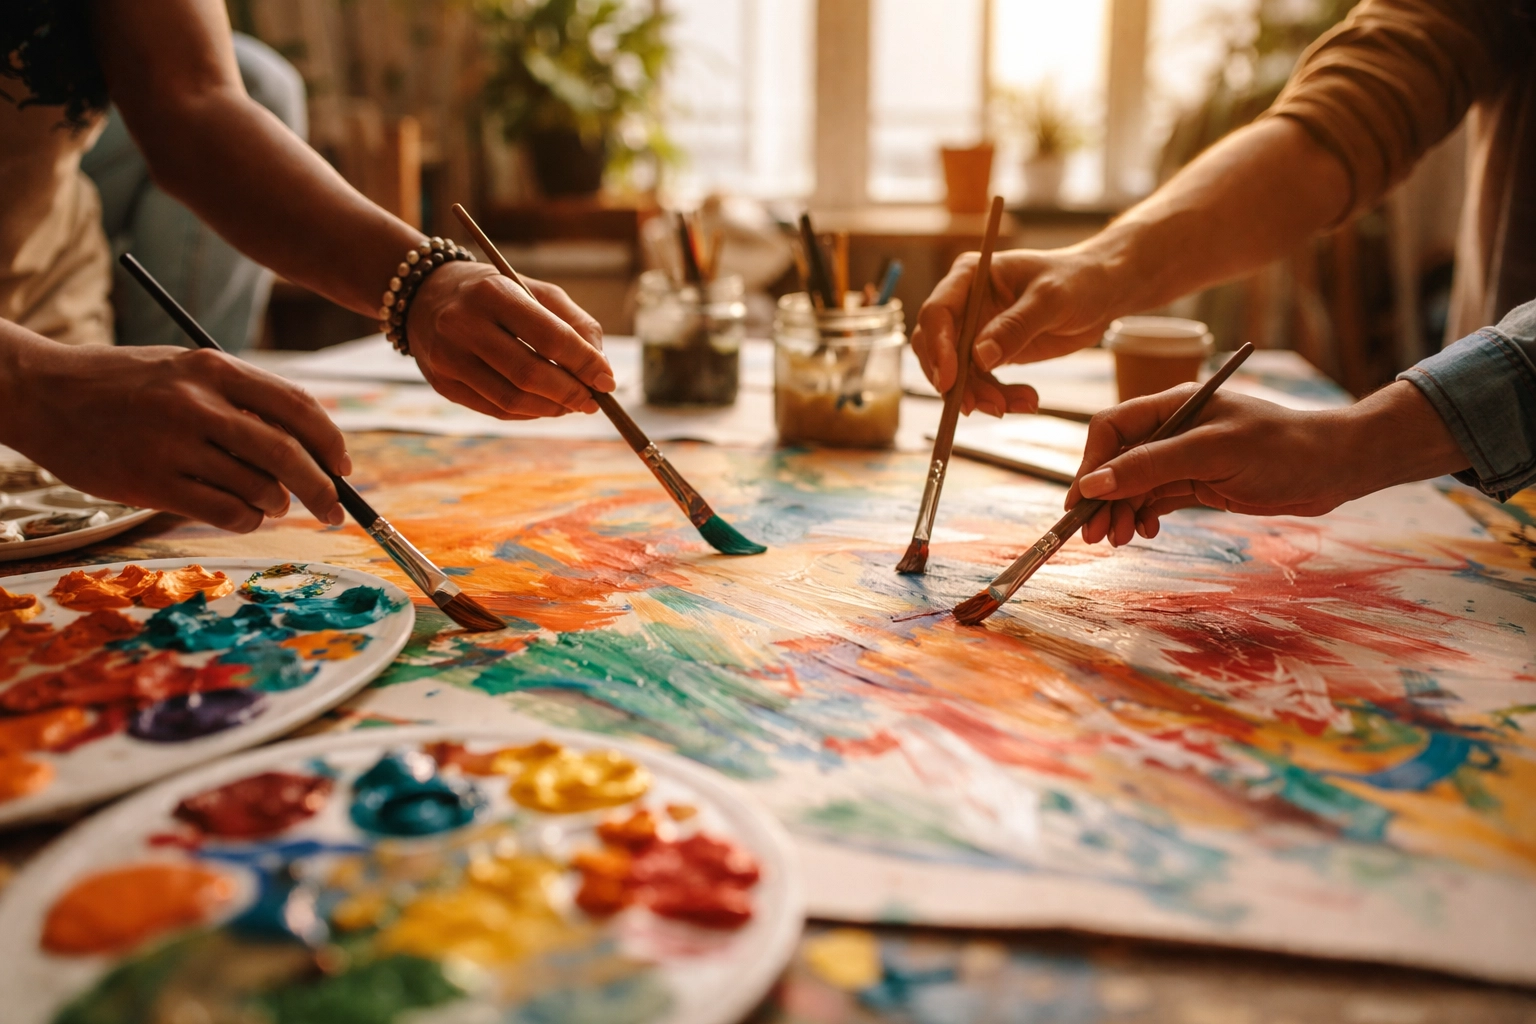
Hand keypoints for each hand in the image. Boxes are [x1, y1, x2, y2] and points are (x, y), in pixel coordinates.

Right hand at [1, 342, 349, 532]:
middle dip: (324, 489)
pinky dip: (247, 520)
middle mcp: (198, 403)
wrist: (42, 393)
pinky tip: (241, 514)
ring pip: (260, 489)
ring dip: (276, 505)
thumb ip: (240, 398)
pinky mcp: (151, 482)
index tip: (343, 466)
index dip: (331, 442)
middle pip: (289, 454)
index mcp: (213, 367)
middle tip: (334, 510)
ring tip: (267, 502)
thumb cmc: (123, 385)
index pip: (298, 407)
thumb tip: (310, 446)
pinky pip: (226, 513)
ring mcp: (173, 444)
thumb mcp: (184, 370)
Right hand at [406, 262, 615, 418]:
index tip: (608, 380)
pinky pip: (495, 409)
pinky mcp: (443, 384)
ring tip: (573, 404)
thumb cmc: (493, 292)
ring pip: (512, 399)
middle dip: (571, 392)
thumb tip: (601, 368)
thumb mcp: (534, 290)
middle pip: (530, 373)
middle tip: (594, 401)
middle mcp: (464, 324)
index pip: (550, 336)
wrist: (424, 296)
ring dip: (552, 408)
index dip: (584, 363)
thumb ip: (573, 323)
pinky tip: (545, 406)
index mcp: (493, 293)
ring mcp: (448, 357)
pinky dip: (529, 413)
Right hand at [910, 247, 1121, 415]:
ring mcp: (974, 329)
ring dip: (980, 395)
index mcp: (969, 276)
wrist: (1099, 293)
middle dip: (956, 381)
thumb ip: (1015, 326)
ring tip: (1014, 406)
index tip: (949, 381)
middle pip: (936, 348)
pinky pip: (980, 383)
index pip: (937, 313)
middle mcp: (964, 303)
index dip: (937, 348)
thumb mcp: (1051, 299)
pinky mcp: (988, 353)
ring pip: (957, 373)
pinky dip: (998, 397)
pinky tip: (1025, 401)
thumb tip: (979, 357)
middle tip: (983, 405)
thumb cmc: (1077, 281)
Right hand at [1062, 380, 1469, 545]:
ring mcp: (1184, 457)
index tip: (1080, 501)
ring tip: (1117, 540)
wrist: (1335, 468)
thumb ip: (1151, 466)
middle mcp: (1172, 428)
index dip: (1089, 464)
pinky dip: (1143, 516)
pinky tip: (1144, 532)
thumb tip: (1094, 484)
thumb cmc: (1281, 449)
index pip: (1111, 429)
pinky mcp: (1198, 482)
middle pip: (1117, 461)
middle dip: (1101, 497)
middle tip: (1092, 535)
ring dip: (1120, 511)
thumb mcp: (1212, 453)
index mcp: (1171, 405)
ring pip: (1133, 485)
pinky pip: (1155, 499)